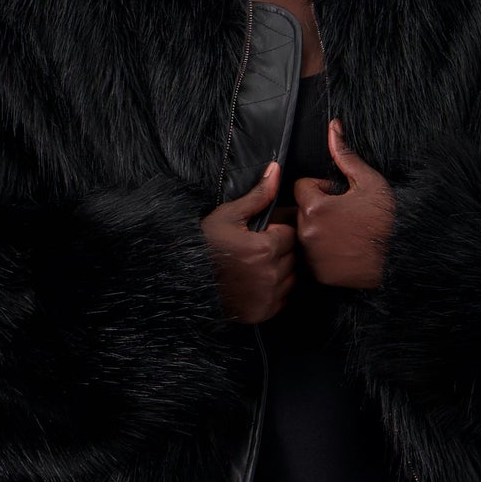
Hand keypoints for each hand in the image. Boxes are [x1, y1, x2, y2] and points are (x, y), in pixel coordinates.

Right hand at [200, 160, 296, 321]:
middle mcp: (271, 274)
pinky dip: (275, 291)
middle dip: (280, 250)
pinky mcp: (265, 312)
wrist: (187, 280)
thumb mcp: (229, 215)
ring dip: (280, 270)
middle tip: (257, 249)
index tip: (262, 234)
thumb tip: (276, 169)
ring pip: (291, 277)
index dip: (277, 231)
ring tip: (256, 266)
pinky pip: (284, 298)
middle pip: (293, 256)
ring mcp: (269, 296)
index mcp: (266, 248)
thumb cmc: (205, 245)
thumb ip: (259, 195)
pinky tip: (256, 283)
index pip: (290, 234)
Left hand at [294, 123, 392, 288]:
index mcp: (315, 207)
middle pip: (301, 210)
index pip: (302, 186)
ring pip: (304, 233)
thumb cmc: (387, 219)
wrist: (401, 256)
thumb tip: (334, 127)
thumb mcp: (369, 181)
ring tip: (344, 232)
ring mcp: (311, 255)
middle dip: (318, 208)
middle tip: (344, 215)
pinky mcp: (317, 274)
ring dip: (318, 230)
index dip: (322, 188)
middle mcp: (306, 232)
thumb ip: (345, 155)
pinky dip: (321, 252)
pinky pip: (310, 256)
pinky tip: (343, 250)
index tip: (340, 196)